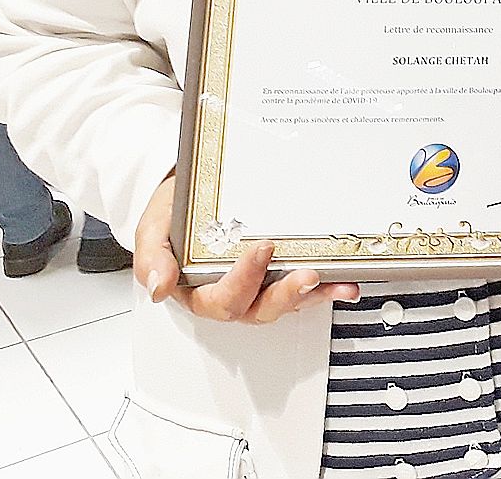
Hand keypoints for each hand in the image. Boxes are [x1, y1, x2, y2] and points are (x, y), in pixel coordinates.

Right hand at [134, 175, 358, 322]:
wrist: (191, 192)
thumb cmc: (172, 215)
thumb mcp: (153, 230)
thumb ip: (154, 257)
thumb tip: (158, 288)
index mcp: (200, 291)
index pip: (223, 299)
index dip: (244, 281)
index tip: (262, 249)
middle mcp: (234, 294)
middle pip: (261, 309)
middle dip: (287, 295)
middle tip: (308, 274)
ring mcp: (260, 285)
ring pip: (288, 301)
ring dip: (317, 296)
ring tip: (342, 285)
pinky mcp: (281, 273)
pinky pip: (305, 286)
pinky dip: (327, 285)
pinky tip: (347, 279)